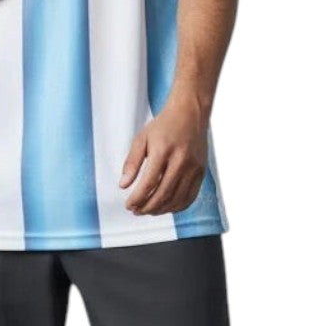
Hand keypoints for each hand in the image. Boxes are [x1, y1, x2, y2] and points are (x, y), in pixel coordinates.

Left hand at [119, 96, 209, 215]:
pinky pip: (190, 197)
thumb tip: (123, 185)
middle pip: (163, 194)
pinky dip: (178, 206)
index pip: (148, 183)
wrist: (190, 113)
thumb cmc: (165, 125)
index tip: (129, 205)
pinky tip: (167, 207)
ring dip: (161, 209)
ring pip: (177, 199)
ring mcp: (193, 168)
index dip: (137, 198)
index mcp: (163, 151)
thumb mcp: (141, 139)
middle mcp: (180, 160)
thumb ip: (131, 162)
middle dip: (147, 207)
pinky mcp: (201, 172)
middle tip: (136, 211)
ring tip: (149, 210)